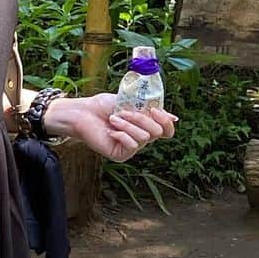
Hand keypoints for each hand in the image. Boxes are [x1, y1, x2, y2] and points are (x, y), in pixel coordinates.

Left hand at [44, 93, 177, 161]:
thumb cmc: (105, 106)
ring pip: (144, 137)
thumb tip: (174, 117)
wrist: (85, 113)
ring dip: (127, 125)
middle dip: (142, 119)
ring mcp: (132, 147)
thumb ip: (151, 110)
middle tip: (125, 112)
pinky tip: (111, 131)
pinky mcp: (121, 155)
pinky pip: (131, 145)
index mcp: (146, 124)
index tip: (155, 110)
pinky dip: (121, 134)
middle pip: (157, 132)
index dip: (165, 121)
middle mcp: (141, 137)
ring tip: (113, 119)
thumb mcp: (132, 102)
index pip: (167, 130)